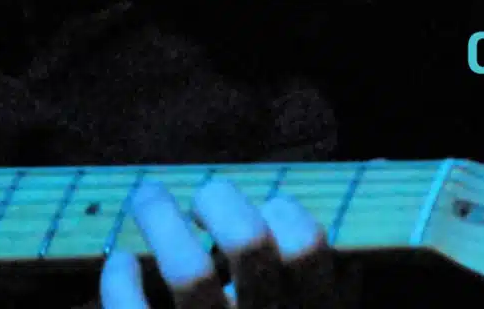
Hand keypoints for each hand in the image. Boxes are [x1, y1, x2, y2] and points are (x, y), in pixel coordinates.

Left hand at [100, 178, 341, 307]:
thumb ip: (337, 289)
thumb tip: (363, 219)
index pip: (306, 243)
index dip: (284, 210)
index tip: (266, 205)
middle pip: (248, 241)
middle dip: (220, 200)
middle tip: (204, 194)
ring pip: (189, 269)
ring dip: (161, 218)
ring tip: (149, 195)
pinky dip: (120, 281)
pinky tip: (122, 263)